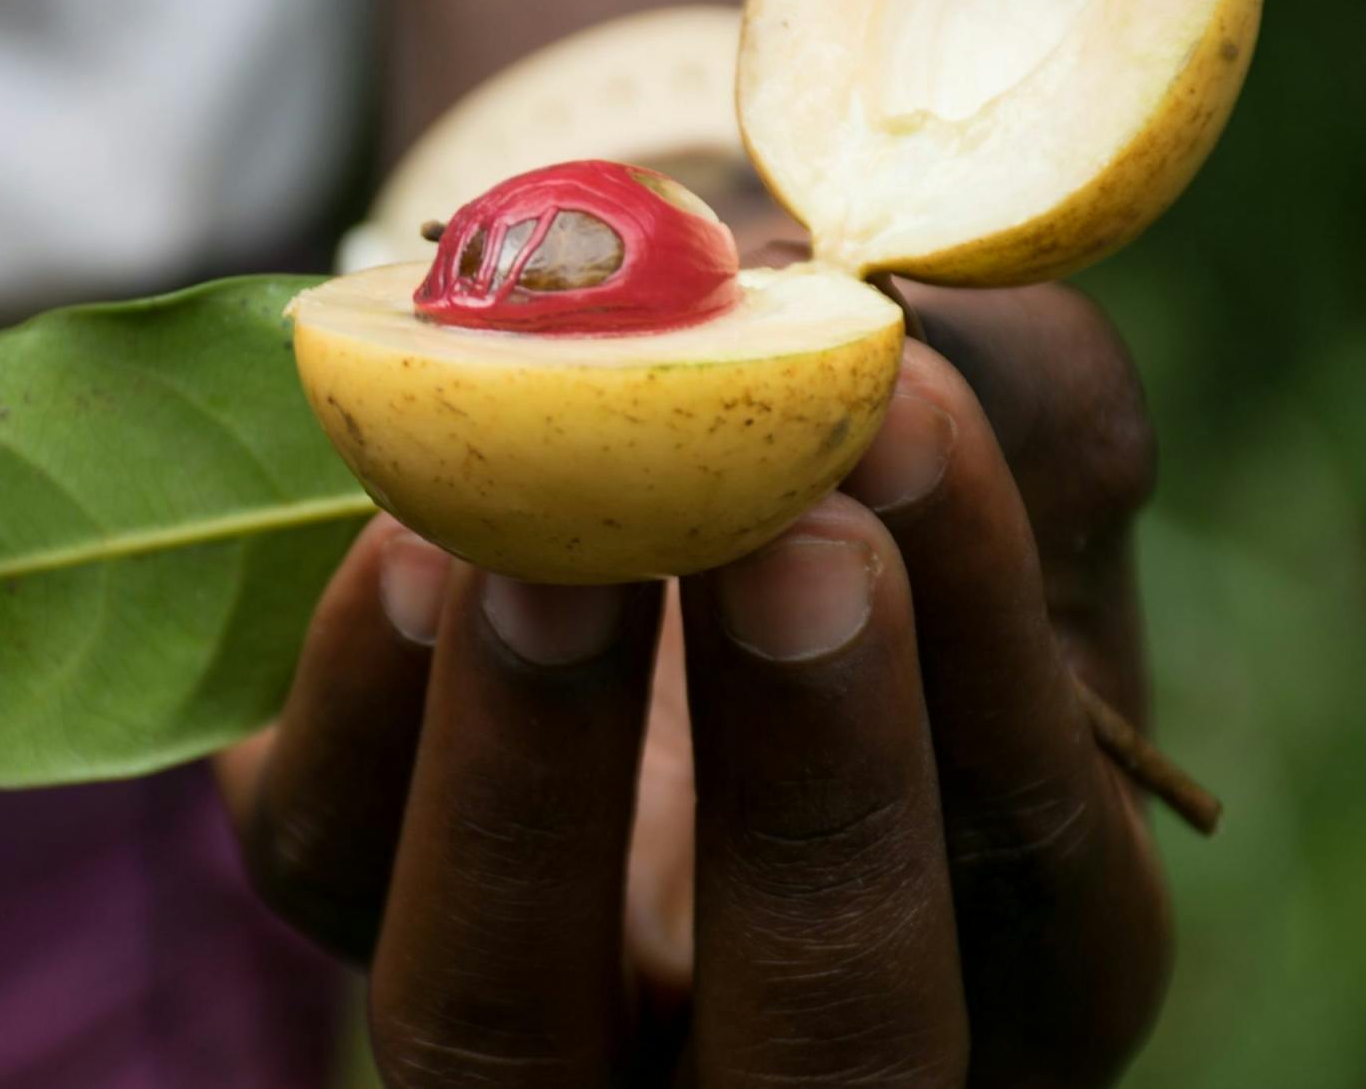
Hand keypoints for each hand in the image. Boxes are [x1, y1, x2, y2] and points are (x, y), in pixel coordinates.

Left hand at [214, 279, 1168, 1086]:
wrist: (641, 415)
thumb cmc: (851, 440)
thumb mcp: (986, 414)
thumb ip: (1025, 385)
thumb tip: (955, 348)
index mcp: (996, 940)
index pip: (1039, 884)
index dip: (987, 673)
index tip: (916, 430)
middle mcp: (763, 1031)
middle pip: (820, 1056)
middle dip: (814, 803)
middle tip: (783, 546)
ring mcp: (533, 997)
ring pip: (502, 1023)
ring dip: (530, 777)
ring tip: (548, 551)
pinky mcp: (346, 880)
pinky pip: (327, 854)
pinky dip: (364, 698)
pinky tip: (414, 539)